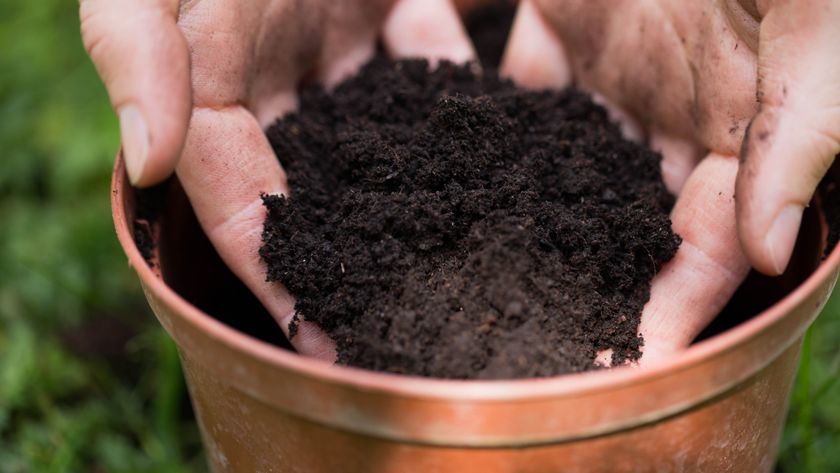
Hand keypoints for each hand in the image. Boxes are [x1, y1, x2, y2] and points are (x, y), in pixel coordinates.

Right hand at [81, 0, 476, 359]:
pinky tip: (512, 163)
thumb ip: (136, 47)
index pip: (237, 194)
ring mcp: (338, 47)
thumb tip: (145, 158)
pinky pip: (432, 74)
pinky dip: (463, 113)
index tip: (319, 336)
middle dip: (351, 259)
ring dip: (417, 202)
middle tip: (400, 326)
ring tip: (465, 269)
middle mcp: (278, 78)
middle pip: (316, 189)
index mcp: (216, 82)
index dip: (270, 267)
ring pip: (380, 143)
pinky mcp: (392, 16)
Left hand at [501, 0, 839, 360]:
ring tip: (468, 279)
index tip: (618, 370)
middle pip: (619, 223)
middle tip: (526, 344)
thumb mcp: (818, 31)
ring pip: (557, 164)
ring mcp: (613, 71)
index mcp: (739, 126)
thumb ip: (797, 133)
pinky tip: (446, 162)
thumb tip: (770, 251)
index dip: (669, 313)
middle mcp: (672, 113)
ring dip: (517, 217)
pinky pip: (518, 84)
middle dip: (579, 285)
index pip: (705, 249)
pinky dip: (483, 115)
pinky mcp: (566, 23)